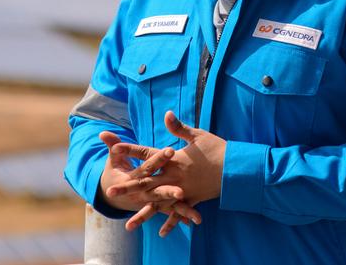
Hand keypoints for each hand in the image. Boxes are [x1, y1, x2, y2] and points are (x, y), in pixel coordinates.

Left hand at [107, 111, 226, 230]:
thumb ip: (179, 128)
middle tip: (110, 192)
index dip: (131, 150)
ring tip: (128, 225)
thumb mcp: (198, 135)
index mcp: (173, 159)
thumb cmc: (217, 149)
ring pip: (159, 204)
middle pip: (146, 183)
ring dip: (143, 214)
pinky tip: (161, 233)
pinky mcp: (192, 199)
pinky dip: (171, 223)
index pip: (147, 154)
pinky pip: (179, 213)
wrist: (235, 169)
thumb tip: (167, 113)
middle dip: (128, 187)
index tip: (114, 149)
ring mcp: (182, 190)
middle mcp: (174, 177)